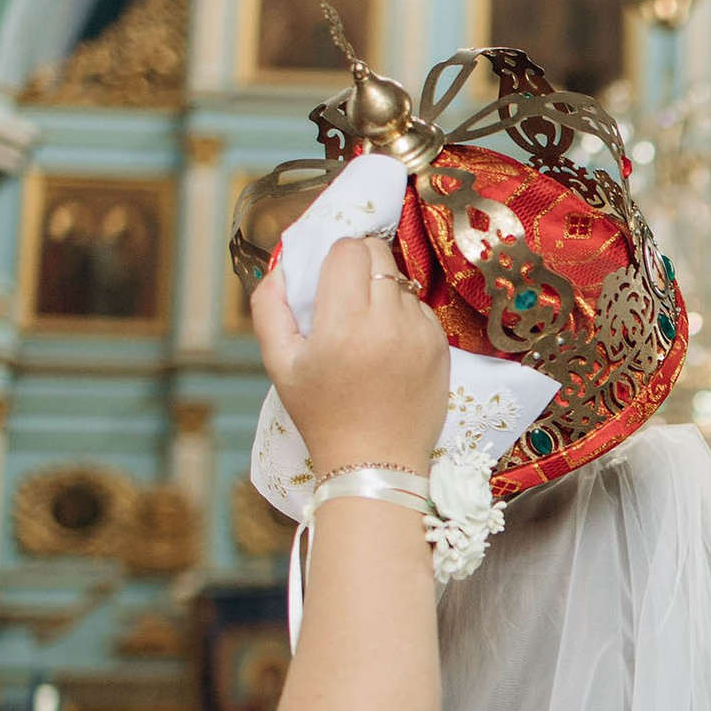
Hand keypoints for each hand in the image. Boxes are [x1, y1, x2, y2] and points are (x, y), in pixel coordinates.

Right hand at [254, 237, 445, 472]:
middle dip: (359, 264)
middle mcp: (388, 321)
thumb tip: (283, 266)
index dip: (334, 257)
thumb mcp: (280, 364)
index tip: (327, 279)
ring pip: (401, 280)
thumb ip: (269, 307)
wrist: (376, 462)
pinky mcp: (441, 346)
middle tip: (345, 296)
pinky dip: (403, 316)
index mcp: (345, 322)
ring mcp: (420, 332)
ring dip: (382, 291)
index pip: (349, 248)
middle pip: (379, 253)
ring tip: (366, 329)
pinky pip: (420, 308)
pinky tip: (388, 347)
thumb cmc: (322, 415)